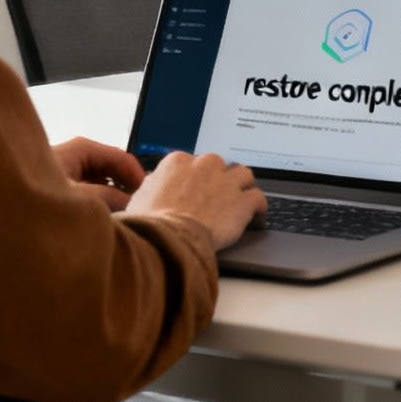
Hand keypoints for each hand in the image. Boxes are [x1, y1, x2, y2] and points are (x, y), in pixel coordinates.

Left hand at [53, 137, 146, 211]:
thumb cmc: (38, 199)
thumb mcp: (79, 197)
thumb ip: (110, 197)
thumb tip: (134, 202)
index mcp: (83, 148)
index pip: (124, 159)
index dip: (139, 179)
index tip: (150, 201)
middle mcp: (78, 153)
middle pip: (114, 168)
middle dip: (127, 188)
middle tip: (138, 210)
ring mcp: (70, 168)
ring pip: (103, 179)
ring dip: (114, 195)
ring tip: (123, 214)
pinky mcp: (63, 182)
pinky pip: (91, 188)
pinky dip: (101, 199)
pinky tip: (104, 214)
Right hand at [129, 151, 268, 249]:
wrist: (169, 239)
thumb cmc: (150, 224)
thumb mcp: (140, 198)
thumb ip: (153, 185)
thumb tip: (154, 183)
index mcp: (178, 162)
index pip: (194, 162)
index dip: (197, 178)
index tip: (198, 188)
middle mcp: (205, 165)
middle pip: (220, 166)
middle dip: (219, 180)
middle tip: (218, 197)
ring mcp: (226, 182)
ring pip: (244, 175)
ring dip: (243, 187)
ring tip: (241, 201)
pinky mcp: (243, 201)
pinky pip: (259, 198)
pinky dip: (260, 208)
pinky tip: (258, 218)